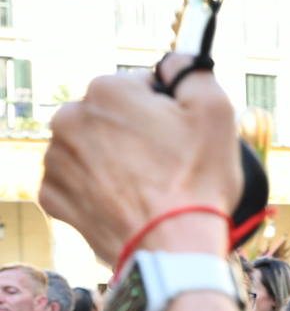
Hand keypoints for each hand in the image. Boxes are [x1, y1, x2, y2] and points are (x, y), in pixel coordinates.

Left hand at [38, 55, 239, 265]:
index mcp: (107, 90)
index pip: (139, 87)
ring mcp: (57, 160)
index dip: (165, 111)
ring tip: (145, 187)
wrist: (172, 248)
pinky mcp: (53, 197)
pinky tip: (124, 202)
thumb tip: (174, 63)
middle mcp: (70, 118)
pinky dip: (96, 189)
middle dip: (133, 133)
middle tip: (165, 164)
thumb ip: (192, 71)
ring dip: (113, 159)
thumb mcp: (216, 111)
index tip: (179, 137)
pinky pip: (75, 182)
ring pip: (90, 147)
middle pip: (110, 116)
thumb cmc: (197, 180)